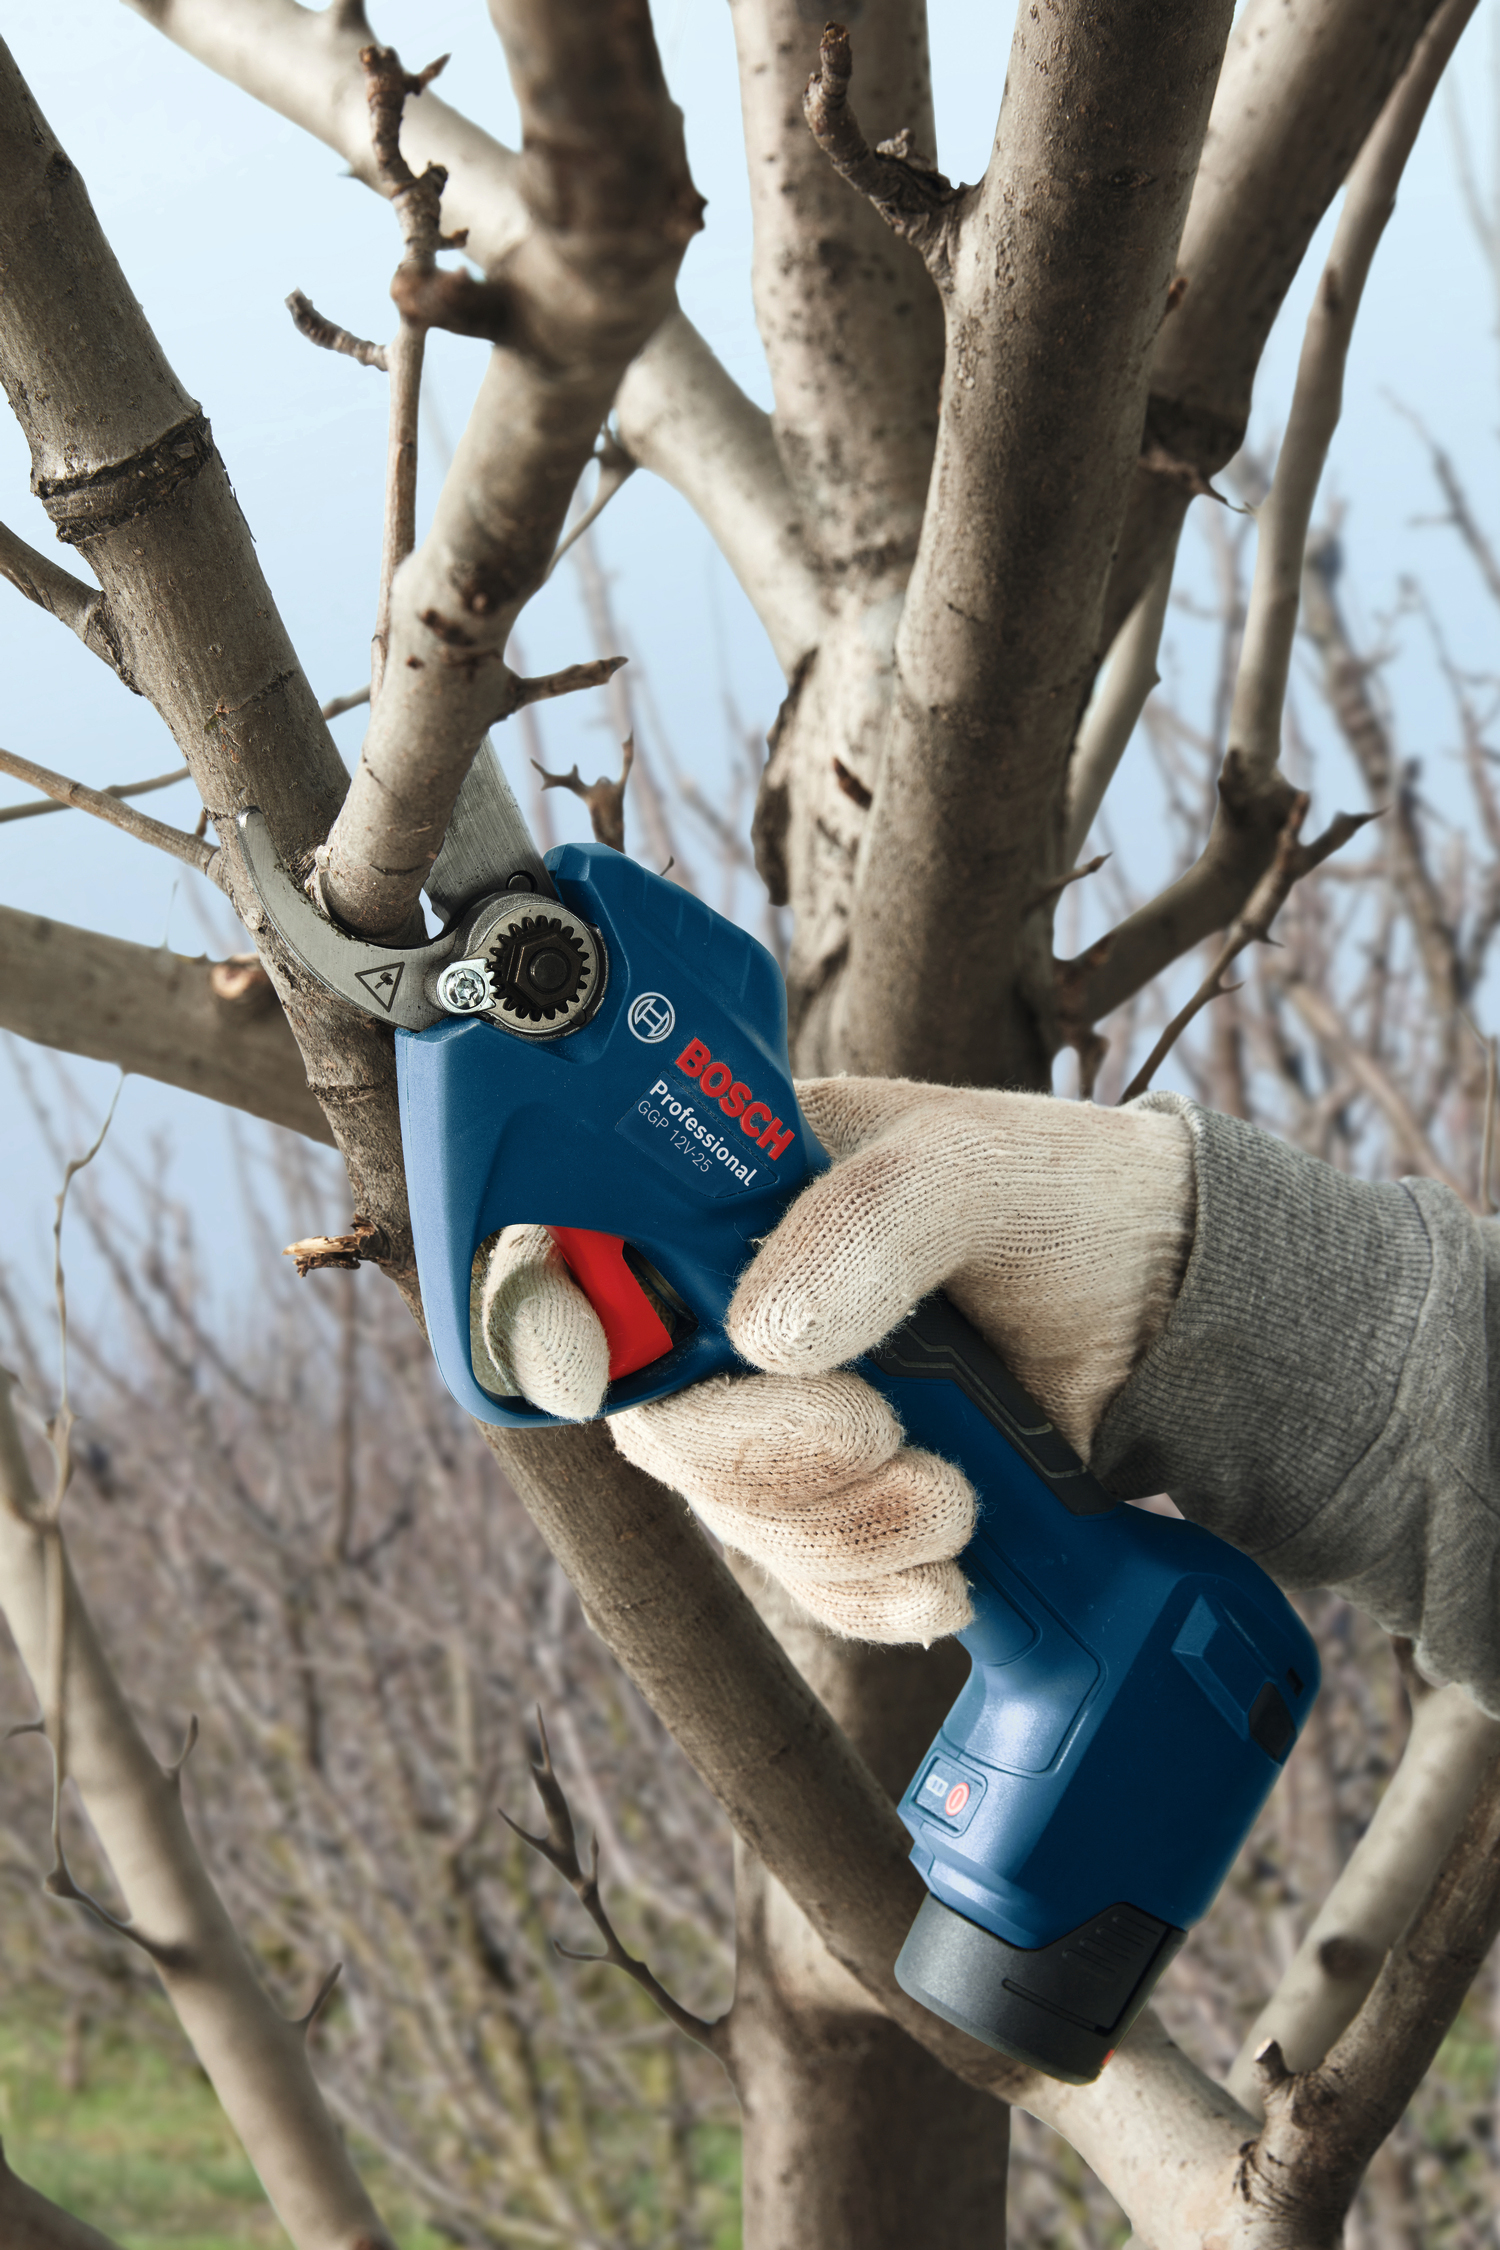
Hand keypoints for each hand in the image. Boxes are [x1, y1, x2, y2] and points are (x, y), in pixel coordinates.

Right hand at [477, 1078, 1192, 1642]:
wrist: (1174, 1316)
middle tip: (881, 1439)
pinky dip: (871, 1595)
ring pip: (735, 1516)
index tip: (631, 1377)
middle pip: (664, 1423)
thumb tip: (767, 1334)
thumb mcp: (980, 1168)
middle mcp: (739, 1303)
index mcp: (735, 1191)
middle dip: (768, 1461)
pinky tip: (947, 1579)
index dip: (564, 1322)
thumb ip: (873, 1219)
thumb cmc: (1072, 1202)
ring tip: (956, 1496)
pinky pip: (807, 1581)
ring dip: (845, 1533)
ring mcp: (786, 1408)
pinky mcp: (841, 1497)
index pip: (590, 1259)